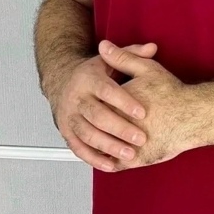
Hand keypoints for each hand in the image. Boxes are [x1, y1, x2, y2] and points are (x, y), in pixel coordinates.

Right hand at [51, 42, 157, 171]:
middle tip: (141, 138)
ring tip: (130, 154)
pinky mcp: (66, 131)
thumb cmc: (92, 73)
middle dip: (119, 129)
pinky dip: (94, 159)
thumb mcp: (109, 60)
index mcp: (88, 79)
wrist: (60, 80)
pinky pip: (78, 148)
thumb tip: (153, 48)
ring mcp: (69, 116)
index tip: (143, 112)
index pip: (107, 91)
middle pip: (96, 115)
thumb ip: (132, 54)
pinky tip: (111, 165)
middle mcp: (76, 98)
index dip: (124, 102)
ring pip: (87, 134)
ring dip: (108, 147)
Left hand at [98, 40, 199, 169]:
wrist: (195, 116)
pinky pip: (115, 164)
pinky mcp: (138, 160)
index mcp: (114, 104)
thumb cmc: (172, 93)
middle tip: (87, 123)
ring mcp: (127, 146)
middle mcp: (118, 127)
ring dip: (97, 146)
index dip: (91, 105)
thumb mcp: (146, 69)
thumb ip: (122, 57)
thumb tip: (103, 46)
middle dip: (90, 127)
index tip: (89, 103)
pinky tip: (110, 156)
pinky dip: (109, 161)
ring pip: (101, 149)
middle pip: (93, 129)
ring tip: (96, 140)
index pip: (92, 106)